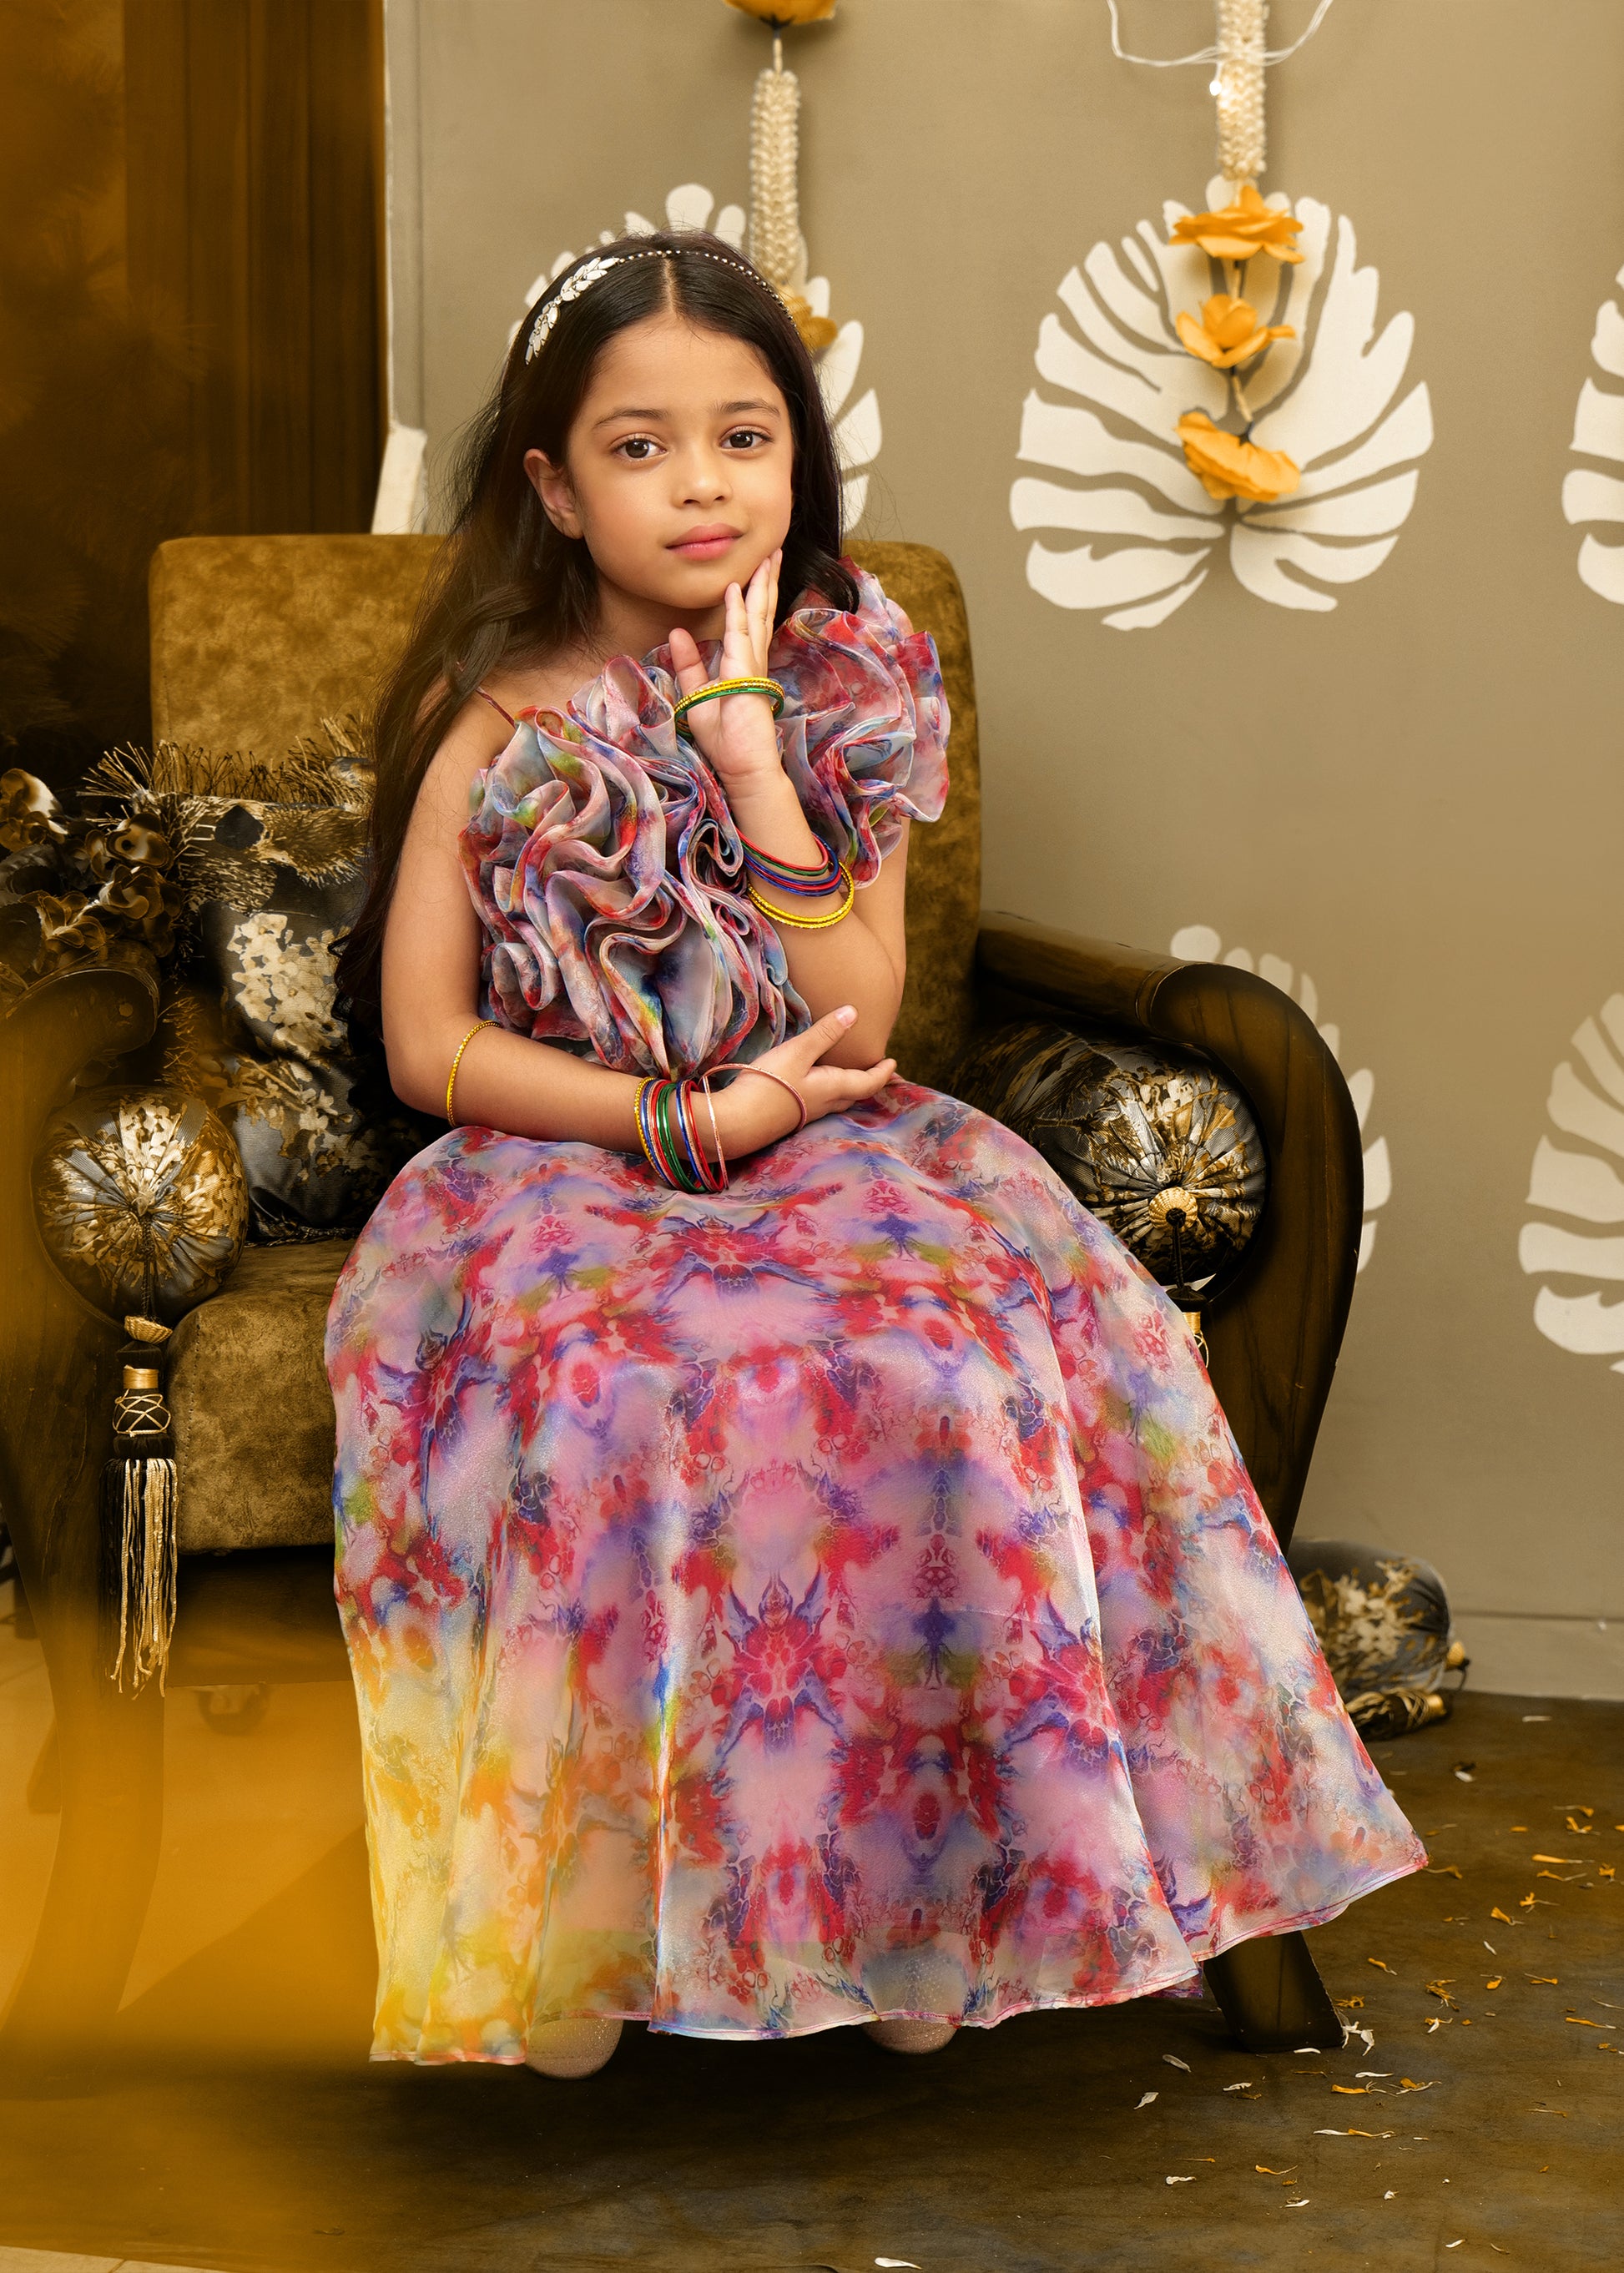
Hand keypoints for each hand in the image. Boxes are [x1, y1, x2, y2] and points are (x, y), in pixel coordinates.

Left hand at [669, 549, 782, 795]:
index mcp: (744, 664)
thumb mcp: (697, 696)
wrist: (743, 767)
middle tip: (771, 550)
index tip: (755, 569)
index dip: (753, 594)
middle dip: (765, 581)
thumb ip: (689, 665)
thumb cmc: (725, 740)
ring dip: (760, 586)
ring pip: (756, 617)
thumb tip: (677, 633)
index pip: (750, 622)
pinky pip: (739, 637)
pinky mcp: (746, 676)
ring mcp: (752, 666)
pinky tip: (736, 589)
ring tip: (766, 558)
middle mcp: (752, 660)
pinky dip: (737, 612)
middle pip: (760, 612)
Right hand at [712, 1005, 895, 1159]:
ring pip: (837, 1101)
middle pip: (855, 1094)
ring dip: (849, 1089)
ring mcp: (807, 1113)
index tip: (893, 1063)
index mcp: (833, 1088)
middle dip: (869, 1082)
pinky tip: (818, 1085)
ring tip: (851, 1075)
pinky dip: (830, 1092)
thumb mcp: (798, 1052)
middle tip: (877, 1070)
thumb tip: (854, 1013)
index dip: (882, 1073)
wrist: (737, 1122)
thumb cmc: (769, 1084)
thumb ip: (825, 1033)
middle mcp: (825, 1104)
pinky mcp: (791, 1115)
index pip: (868, 1083)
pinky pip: (820, 1103)